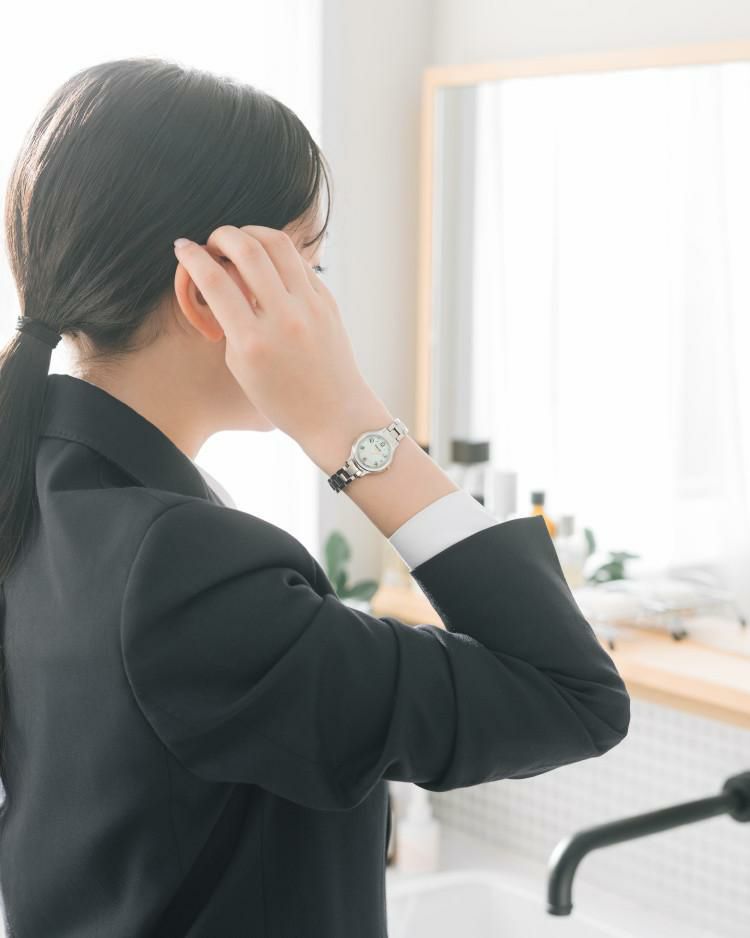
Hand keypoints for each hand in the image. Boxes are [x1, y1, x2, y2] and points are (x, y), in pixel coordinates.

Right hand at [173, 225, 381, 447]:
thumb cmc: (280, 398)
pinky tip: (266, 261)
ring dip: (251, 233)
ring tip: (239, 242)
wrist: (334, 413)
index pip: (214, 281)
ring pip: (278, 244)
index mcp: (253, 342)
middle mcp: (283, 319)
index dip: (192, 256)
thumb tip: (220, 276)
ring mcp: (310, 307)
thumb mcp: (240, 365)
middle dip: (221, 234)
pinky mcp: (327, 301)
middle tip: (212, 241)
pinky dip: (277, 254)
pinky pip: (299, 262)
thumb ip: (229, 320)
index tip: (182, 247)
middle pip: (247, 249)